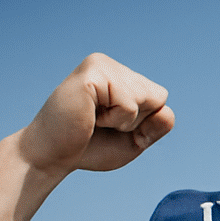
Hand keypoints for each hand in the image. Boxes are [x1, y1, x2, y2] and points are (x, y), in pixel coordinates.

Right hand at [17, 54, 174, 175]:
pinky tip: (90, 117)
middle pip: (158, 97)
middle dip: (137, 122)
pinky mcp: (93, 73)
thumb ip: (155, 128)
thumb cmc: (89, 147)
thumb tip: (168, 112)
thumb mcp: (133, 141)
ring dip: (125, 121)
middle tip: (101, 124)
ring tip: (95, 119)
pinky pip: (129, 104)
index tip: (113, 126)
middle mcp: (110, 65)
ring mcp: (101, 65)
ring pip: (147, 98)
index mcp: (119, 75)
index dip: (144, 122)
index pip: (160, 98)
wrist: (52, 156)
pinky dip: (115, 120)